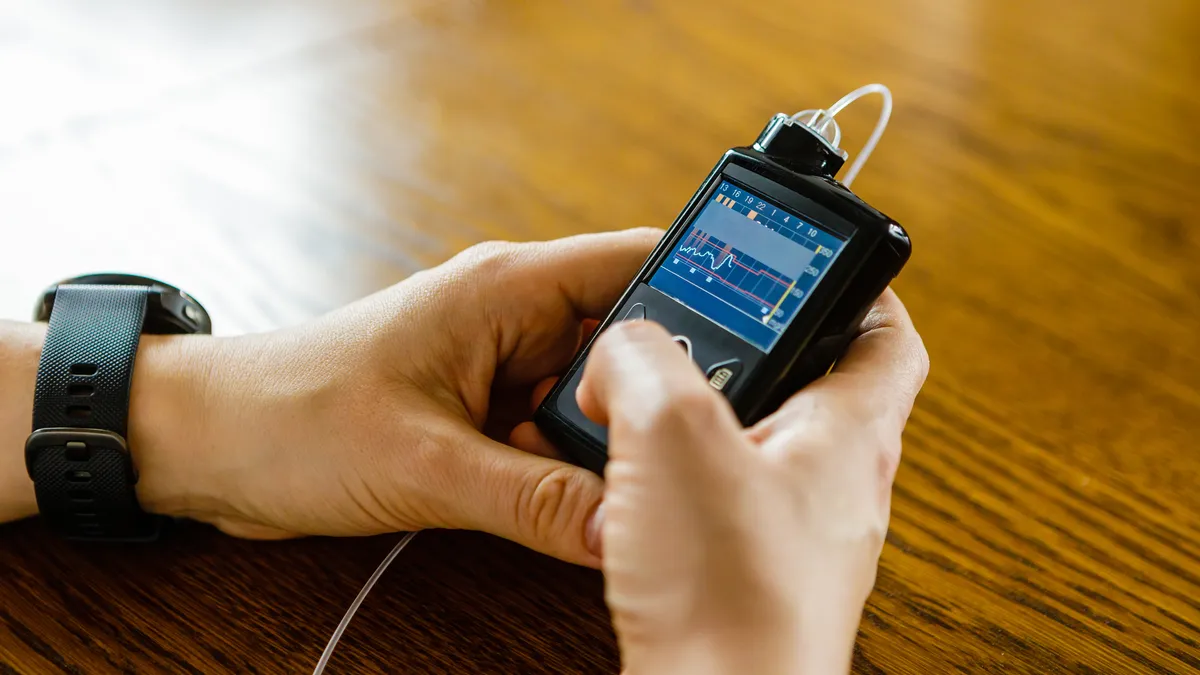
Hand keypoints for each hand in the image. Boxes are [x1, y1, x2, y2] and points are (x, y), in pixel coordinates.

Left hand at [126, 228, 659, 565]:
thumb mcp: (426, 466)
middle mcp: (513, 317)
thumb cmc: (290, 418)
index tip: (766, 350)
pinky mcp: (481, 409)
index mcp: (507, 288)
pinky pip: (556, 434)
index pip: (640, 262)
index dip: (711, 296)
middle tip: (701, 455)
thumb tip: (627, 530)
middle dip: (664, 397)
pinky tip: (586, 507)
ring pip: (597, 396)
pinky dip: (573, 469)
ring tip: (646, 491)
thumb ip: (536, 503)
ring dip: (612, 444)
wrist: (208, 444)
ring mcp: (499, 365)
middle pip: (631, 340)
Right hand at [576, 290, 926, 674]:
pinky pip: (726, 500)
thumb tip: (623, 352)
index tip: (811, 263)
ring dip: (706, 417)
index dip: (858, 286)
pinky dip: (683, 476)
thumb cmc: (727, 590)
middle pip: (815, 385)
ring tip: (648, 402)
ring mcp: (798, 535)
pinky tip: (637, 483)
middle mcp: (836, 487)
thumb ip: (644, 363)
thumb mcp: (672, 435)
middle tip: (699, 330)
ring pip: (762, 445)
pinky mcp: (753, 574)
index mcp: (848, 436)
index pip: (889, 335)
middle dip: (754, 350)